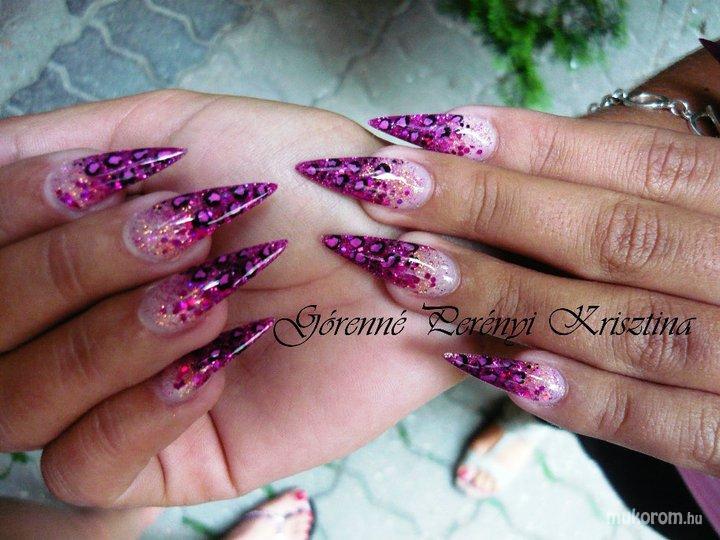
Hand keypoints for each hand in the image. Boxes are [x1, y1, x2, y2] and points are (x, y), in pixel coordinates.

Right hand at [0, 91, 468, 506]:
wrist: (404, 259)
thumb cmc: (305, 186)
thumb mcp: (180, 133)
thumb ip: (60, 145)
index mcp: (71, 247)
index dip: (15, 213)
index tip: (94, 183)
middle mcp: (77, 323)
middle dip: (72, 270)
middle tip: (178, 233)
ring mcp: (115, 398)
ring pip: (16, 402)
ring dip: (109, 339)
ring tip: (209, 297)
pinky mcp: (169, 459)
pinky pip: (84, 469)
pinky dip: (135, 412)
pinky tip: (211, 370)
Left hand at [305, 44, 719, 476]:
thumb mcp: (701, 206)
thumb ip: (629, 188)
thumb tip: (504, 157)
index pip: (637, 162)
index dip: (532, 145)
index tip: (434, 131)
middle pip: (613, 236)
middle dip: (489, 209)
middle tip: (387, 189)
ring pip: (627, 326)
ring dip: (508, 299)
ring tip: (409, 272)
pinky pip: (659, 422)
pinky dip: (578, 398)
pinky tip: (492, 369)